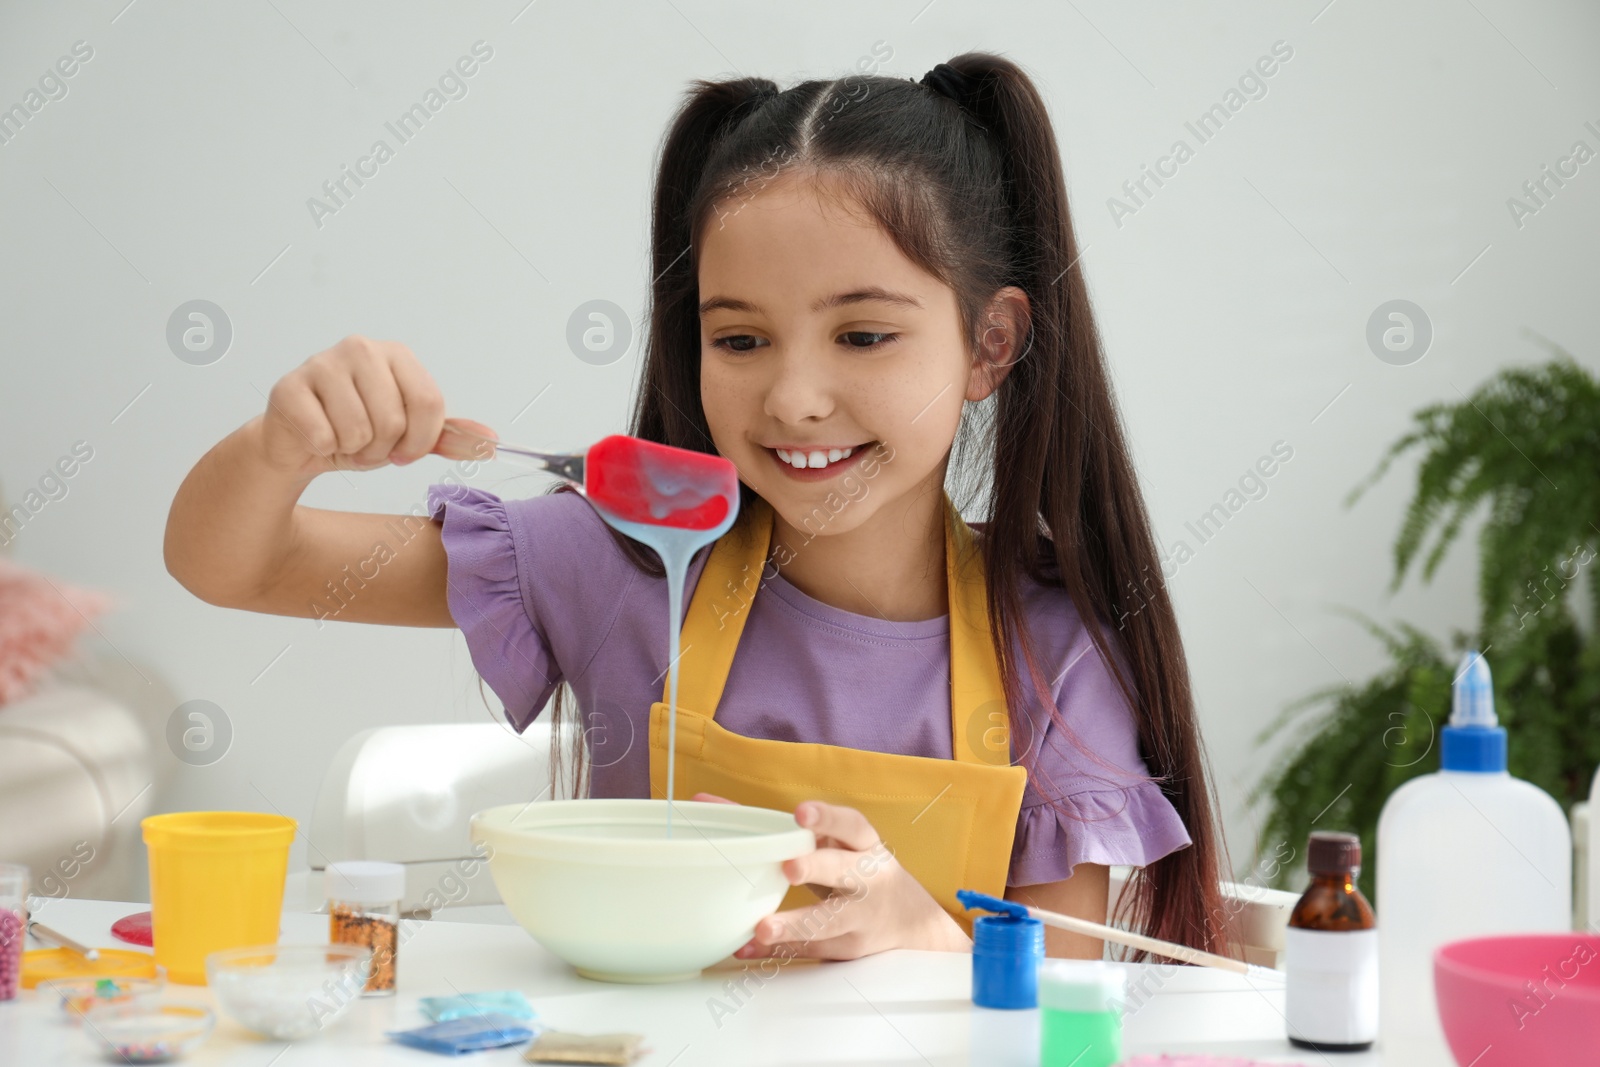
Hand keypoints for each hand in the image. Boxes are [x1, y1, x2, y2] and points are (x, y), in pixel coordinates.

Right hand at [258, 334, 492, 476]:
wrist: (301, 445)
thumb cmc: (358, 432)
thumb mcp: (409, 435)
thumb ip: (448, 435)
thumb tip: (491, 441)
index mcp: (396, 354)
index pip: (430, 402)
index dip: (420, 440)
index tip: (406, 451)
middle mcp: (361, 348)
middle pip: (394, 419)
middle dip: (383, 449)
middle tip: (367, 445)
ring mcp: (321, 363)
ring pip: (359, 429)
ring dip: (354, 450)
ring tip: (343, 440)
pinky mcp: (289, 387)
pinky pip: (324, 436)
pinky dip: (324, 448)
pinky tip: (317, 436)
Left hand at [690, 792, 971, 960]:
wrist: (910, 919)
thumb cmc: (855, 869)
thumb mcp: (833, 842)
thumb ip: (774, 825)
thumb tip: (705, 799)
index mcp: (863, 845)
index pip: (851, 825)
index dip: (828, 818)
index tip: (801, 813)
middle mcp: (868, 878)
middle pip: (846, 872)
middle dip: (818, 868)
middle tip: (789, 867)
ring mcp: (861, 916)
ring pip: (830, 920)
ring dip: (795, 924)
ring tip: (763, 928)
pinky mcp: (849, 947)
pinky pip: (813, 948)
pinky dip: (780, 949)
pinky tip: (751, 947)